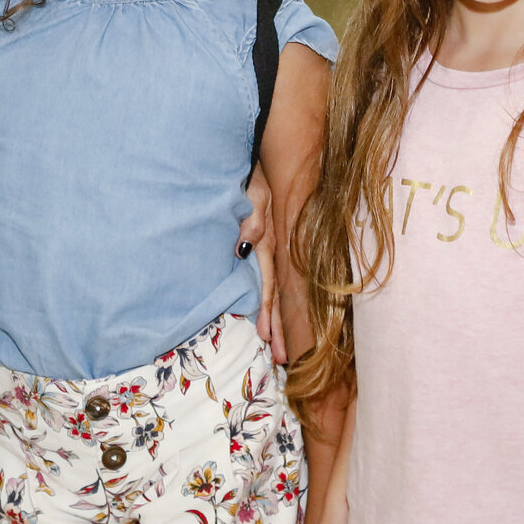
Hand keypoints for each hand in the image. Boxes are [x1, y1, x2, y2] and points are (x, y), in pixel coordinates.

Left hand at [238, 170, 286, 363]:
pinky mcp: (263, 242)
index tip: (267, 341)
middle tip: (281, 360)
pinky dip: (270, 301)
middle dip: (277, 329)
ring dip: (276, 321)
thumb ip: (250, 222)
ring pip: (273, 292)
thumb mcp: (254, 196)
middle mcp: (269, 252)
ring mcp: (268, 249)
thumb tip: (242, 251)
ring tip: (279, 348)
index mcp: (267, 245)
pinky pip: (269, 279)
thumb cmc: (254, 179)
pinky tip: (270, 313)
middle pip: (274, 298)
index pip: (268, 288)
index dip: (267, 315)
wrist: (260, 163)